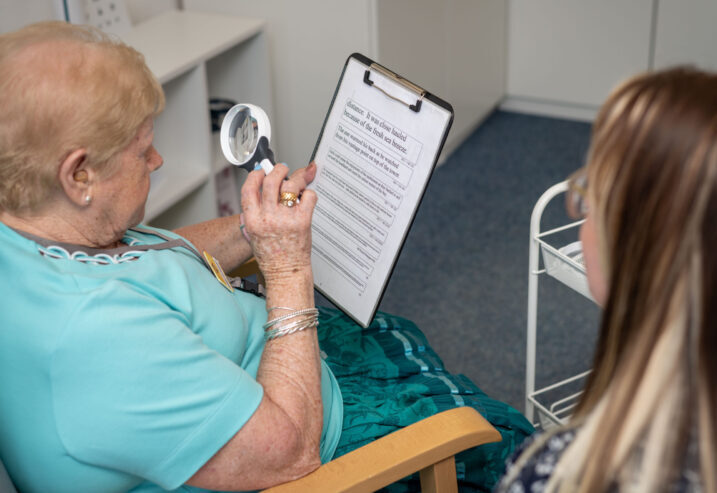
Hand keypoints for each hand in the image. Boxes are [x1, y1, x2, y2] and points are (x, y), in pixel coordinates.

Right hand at [240, 162, 317, 284]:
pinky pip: (308, 196)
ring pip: (291, 185)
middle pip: (271, 181)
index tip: (261, 171)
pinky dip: (309, 193)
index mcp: (253, 220)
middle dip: (278, 169)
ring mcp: (286, 219)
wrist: (285, 273)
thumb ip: (259, 210)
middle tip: (282, 169)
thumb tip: (267, 186)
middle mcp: (268, 218)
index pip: (249, 188)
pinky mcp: (303, 221)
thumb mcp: (256, 232)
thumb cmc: (271, 255)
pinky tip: (306, 198)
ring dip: (296, 177)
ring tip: (297, 181)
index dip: (256, 175)